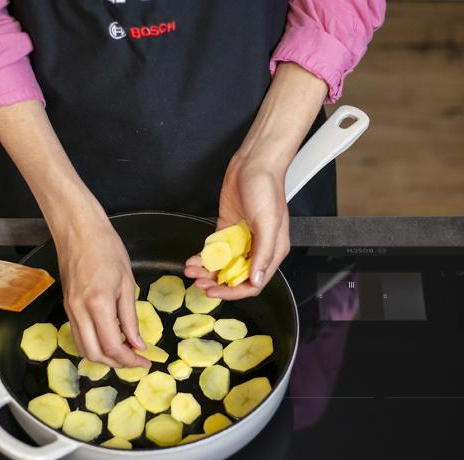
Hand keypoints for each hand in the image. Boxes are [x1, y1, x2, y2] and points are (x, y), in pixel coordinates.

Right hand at [0, 101, 148, 368]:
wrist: (78, 229)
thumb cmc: (106, 247)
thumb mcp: (127, 282)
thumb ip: (130, 317)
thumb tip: (137, 344)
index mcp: (99, 304)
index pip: (113, 346)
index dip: (130, 360)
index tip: (145, 362)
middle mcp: (79, 311)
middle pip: (95, 354)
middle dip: (117, 364)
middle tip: (136, 362)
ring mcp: (69, 309)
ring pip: (83, 348)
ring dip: (104, 357)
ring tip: (124, 353)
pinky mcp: (66, 305)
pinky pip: (78, 334)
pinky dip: (94, 344)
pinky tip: (110, 339)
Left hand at [182, 63, 326, 300]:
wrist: (254, 163)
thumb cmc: (267, 189)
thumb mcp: (268, 223)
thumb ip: (262, 253)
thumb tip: (255, 279)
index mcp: (272, 251)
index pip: (253, 283)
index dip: (234, 293)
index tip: (215, 292)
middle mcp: (257, 249)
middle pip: (235, 277)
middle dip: (216, 284)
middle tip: (199, 283)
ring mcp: (241, 240)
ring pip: (223, 266)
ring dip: (207, 272)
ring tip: (191, 271)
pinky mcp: (227, 230)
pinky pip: (215, 251)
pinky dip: (204, 257)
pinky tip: (193, 260)